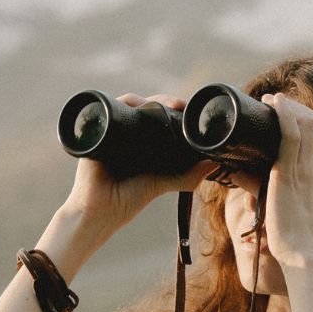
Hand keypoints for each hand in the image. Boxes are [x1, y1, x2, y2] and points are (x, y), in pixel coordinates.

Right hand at [63, 93, 217, 226]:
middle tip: (178, 104)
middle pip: (145, 106)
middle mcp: (127, 133)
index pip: (159, 117)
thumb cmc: (126, 200)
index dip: (172, 108)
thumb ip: (186, 176)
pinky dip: (118, 103)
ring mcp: (111, 132)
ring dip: (144, 99)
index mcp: (142, 142)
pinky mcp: (97, 133)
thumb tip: (215, 163)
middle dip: (162, 100)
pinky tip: (133, 102)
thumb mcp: (161, 184)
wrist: (97, 212)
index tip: (188, 107)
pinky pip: (107, 111)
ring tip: (162, 104)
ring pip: (129, 105)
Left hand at [258, 93, 312, 267]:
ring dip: (288, 107)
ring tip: (270, 100)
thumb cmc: (295, 233)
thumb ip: (287, 185)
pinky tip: (273, 104)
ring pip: (305, 123)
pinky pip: (291, 135)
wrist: (302, 251)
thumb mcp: (297, 202)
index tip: (293, 112)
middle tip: (276, 102)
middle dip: (298, 108)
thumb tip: (257, 174)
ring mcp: (308, 168)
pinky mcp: (289, 172)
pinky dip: (283, 115)